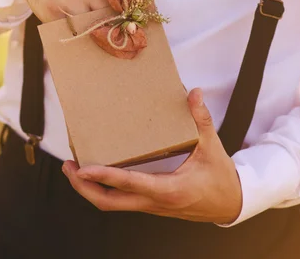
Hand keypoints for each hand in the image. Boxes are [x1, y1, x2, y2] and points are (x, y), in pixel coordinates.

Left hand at [61, 88, 242, 224]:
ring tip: (74, 169)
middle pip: (108, 202)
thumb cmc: (220, 178)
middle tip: (69, 167)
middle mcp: (154, 202)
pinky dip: (103, 188)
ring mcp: (149, 207)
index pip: (128, 184)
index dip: (103, 176)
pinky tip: (96, 173)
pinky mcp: (149, 205)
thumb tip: (193, 93)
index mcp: (168, 190)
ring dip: (90, 189)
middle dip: (84, 187)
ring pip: (111, 204)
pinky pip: (120, 200)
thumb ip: (200, 119)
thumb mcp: (212, 147)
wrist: (230, 205)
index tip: (83, 168)